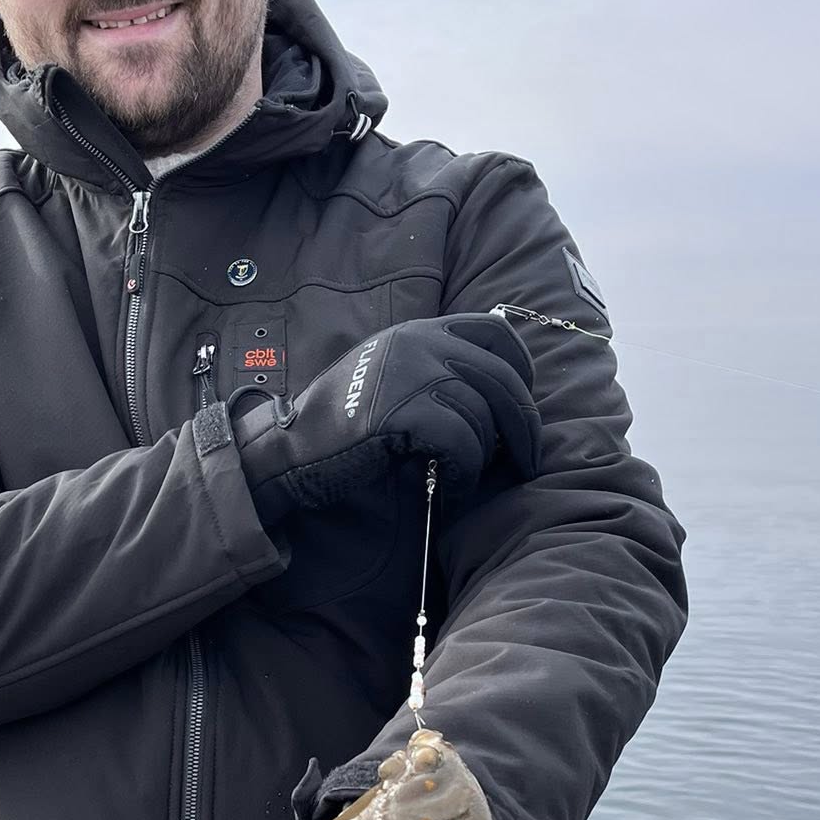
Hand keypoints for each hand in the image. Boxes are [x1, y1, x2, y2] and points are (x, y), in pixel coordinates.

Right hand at [232, 313, 540, 529]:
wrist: (291, 448)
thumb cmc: (342, 426)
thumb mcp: (391, 378)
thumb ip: (434, 369)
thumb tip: (496, 388)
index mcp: (420, 332)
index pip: (495, 333)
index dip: (522, 369)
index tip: (524, 404)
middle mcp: (420, 344)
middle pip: (502, 379)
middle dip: (524, 426)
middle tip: (528, 461)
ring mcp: (412, 375)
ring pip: (484, 417)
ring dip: (484, 458)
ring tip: (466, 478)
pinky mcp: (404, 412)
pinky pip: (463, 444)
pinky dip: (465, 473)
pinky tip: (452, 487)